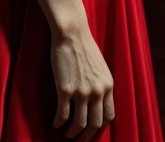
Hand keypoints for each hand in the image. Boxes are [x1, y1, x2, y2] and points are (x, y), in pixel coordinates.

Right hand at [50, 22, 114, 138]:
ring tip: (67, 135)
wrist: (71, 33)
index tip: (93, 133)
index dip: (101, 128)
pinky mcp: (65, 89)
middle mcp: (97, 91)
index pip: (109, 116)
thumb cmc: (84, 46)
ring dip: (72, 134)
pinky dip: (59, 123)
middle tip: (79, 140)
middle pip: (95, 124)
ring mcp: (81, 92)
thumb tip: (98, 103)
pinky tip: (55, 124)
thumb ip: (101, 85)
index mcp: (108, 85)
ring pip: (79, 124)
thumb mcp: (101, 67)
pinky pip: (63, 115)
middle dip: (87, 136)